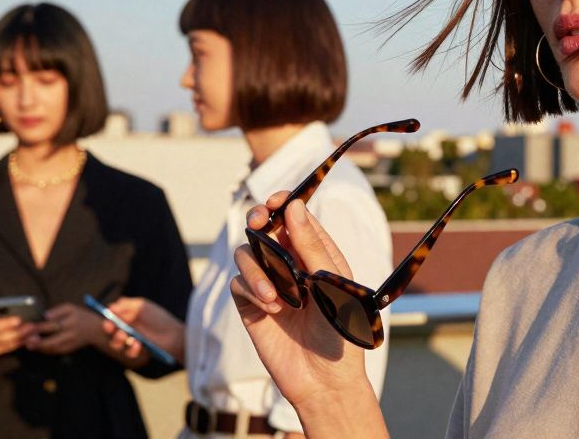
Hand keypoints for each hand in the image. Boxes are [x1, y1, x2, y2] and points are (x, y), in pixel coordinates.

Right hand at [0, 301, 35, 356]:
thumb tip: (6, 302)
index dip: (6, 323)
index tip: (19, 319)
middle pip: (3, 337)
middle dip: (19, 331)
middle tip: (33, 325)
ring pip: (7, 344)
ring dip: (22, 338)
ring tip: (34, 331)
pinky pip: (8, 349)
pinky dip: (19, 344)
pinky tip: (29, 338)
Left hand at [27, 302, 104, 354]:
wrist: (95, 330)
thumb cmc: (80, 316)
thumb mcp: (71, 308)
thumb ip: (57, 310)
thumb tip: (45, 316)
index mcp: (71, 320)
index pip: (53, 324)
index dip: (39, 327)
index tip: (28, 327)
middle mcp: (72, 332)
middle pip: (53, 339)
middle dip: (38, 341)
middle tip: (26, 340)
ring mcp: (70, 343)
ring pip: (53, 347)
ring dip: (40, 347)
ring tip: (29, 345)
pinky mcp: (69, 349)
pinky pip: (56, 351)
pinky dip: (45, 350)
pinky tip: (38, 348)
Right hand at [101, 297, 186, 363]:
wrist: (174, 335)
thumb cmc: (159, 319)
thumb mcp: (143, 307)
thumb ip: (127, 305)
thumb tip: (111, 306)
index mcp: (129, 315)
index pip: (112, 317)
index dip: (108, 318)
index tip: (108, 319)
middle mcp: (128, 328)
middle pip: (110, 331)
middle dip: (109, 330)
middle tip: (113, 328)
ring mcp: (132, 340)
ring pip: (115, 343)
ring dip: (118, 339)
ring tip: (126, 335)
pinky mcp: (137, 351)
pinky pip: (127, 352)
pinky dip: (132, 348)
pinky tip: (139, 343)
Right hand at [231, 193, 379, 428]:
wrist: (325, 379)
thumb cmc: (340, 331)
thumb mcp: (331, 285)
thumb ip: (311, 247)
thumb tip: (293, 207)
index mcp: (318, 255)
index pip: (296, 218)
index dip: (284, 203)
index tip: (276, 200)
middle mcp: (292, 265)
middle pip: (265, 228)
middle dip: (259, 220)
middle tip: (258, 222)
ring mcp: (271, 285)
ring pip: (247, 254)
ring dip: (257, 268)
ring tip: (275, 295)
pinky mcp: (252, 306)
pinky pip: (239, 283)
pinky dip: (251, 289)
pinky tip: (271, 308)